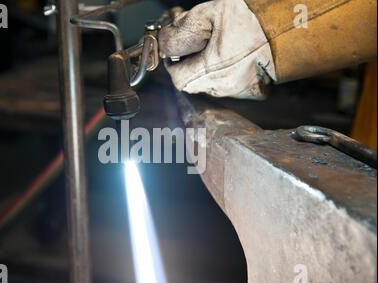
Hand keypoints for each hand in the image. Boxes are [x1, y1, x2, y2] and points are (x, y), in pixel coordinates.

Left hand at [159, 0, 275, 98]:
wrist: (297, 21)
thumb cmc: (257, 16)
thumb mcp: (211, 13)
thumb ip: (182, 30)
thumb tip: (166, 42)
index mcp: (213, 69)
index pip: (178, 80)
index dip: (173, 64)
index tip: (176, 52)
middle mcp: (226, 86)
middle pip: (194, 84)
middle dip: (190, 65)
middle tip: (198, 45)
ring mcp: (241, 90)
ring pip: (211, 85)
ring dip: (207, 69)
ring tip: (220, 46)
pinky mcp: (255, 90)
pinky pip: (231, 86)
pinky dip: (227, 73)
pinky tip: (235, 55)